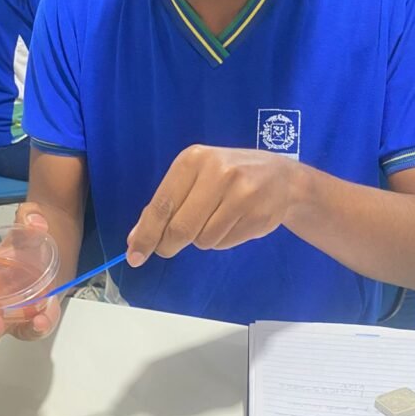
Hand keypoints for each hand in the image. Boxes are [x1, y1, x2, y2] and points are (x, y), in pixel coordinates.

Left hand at [126, 145, 299, 265]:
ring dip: (201, 239)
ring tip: (216, 218)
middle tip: (168, 248)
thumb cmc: (226, 177)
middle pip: (180, 228)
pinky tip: (233, 222)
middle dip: (169, 245)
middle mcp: (217, 172)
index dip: (146, 234)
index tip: (134, 256)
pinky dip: (221, 240)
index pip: (161, 205)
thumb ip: (165, 207)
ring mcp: (241, 193)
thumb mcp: (193, 180)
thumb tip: (135, 240)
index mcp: (193, 159)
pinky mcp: (258, 215)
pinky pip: (224, 243)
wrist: (281, 177)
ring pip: (202, 239)